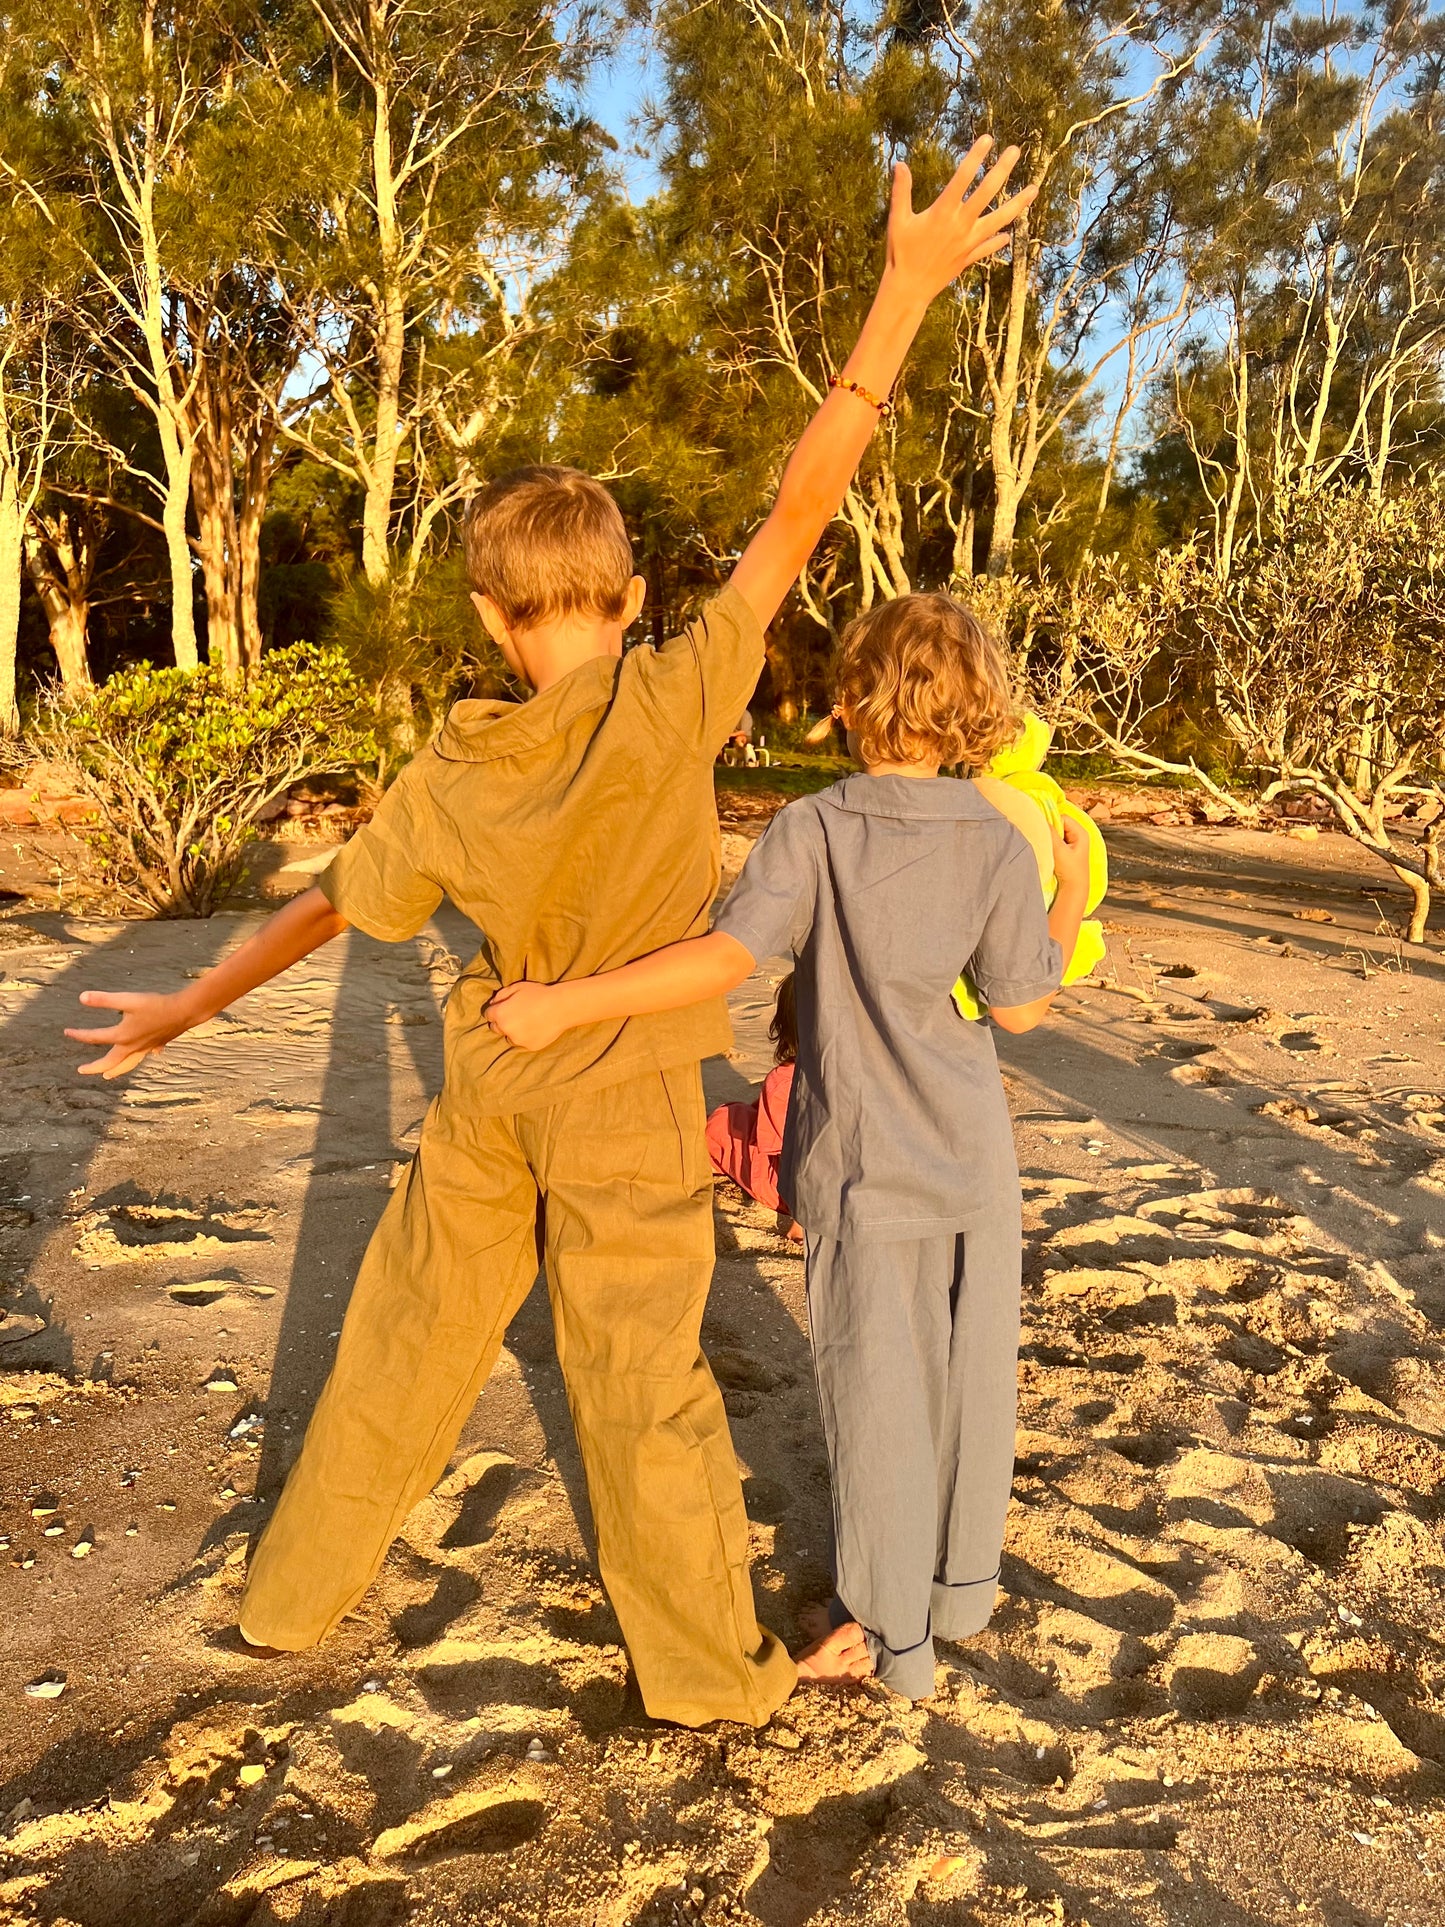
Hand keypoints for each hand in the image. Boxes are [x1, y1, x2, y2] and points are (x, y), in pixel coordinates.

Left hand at [65, 989, 199, 1078]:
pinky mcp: (157, 1044)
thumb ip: (104, 1000)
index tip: (67, 1032)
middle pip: (110, 1062)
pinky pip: (146, 1055)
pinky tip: (147, 1055)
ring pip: (127, 1064)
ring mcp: (146, 1048)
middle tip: (81, 1070)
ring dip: (116, 1070)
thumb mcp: (127, 999)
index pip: (95, 1038)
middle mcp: (132, 1046)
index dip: (79, 1035)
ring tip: (107, 1075)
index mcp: (122, 1036)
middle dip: (94, 1067)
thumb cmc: (156, 1005)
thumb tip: (81, 998)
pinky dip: (141, 1057)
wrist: (184, 1011)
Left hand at [485, 981, 572, 1052]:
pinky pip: (522, 1043)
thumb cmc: (538, 994)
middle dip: (502, 1022)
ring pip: (509, 1037)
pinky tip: (535, 1028)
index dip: (495, 1010)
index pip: (488, 1015)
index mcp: (500, 1013)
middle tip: (514, 1015)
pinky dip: (525, 1037)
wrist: (560, 1007)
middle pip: (496, 1028)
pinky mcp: (529, 1047)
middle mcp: (506, 1029)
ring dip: (513, 1031)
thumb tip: (493, 1003)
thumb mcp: (517, 987)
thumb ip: (501, 995)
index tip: (503, 1008)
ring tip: (526, 1023)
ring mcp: (517, 1040)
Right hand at [885, 139, 1035, 305]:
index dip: (976, 156)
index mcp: (942, 211)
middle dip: (1002, 169)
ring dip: (1018, 203)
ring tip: (1034, 189)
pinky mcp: (969, 258)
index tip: (988, 139)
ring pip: (999, 219)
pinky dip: (998, 241)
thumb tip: (900, 165)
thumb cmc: (900, 253)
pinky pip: (988, 247)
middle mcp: (961, 224)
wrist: (909, 289)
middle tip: (1015, 150)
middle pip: (987, 192)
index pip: (963, 177)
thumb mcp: (898, 220)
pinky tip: (1007, 236)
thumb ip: (901, 191)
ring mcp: (968, 242)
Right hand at [1051, 815, 1091, 896]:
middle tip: (1048, 844)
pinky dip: (1051, 846)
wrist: (1073, 889)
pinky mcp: (1066, 850)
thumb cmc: (1070, 871)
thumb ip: (1050, 834)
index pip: (1062, 818)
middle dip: (1051, 833)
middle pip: (1058, 825)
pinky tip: (1050, 854)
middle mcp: (1078, 835)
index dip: (1053, 825)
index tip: (1048, 837)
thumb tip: (1039, 820)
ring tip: (1050, 851)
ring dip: (1050, 840)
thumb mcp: (1059, 850)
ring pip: (1055, 834)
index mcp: (1081, 833)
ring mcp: (1072, 843)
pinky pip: (1055, 841)